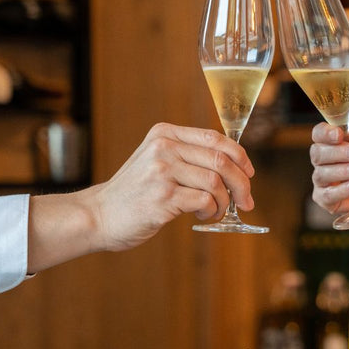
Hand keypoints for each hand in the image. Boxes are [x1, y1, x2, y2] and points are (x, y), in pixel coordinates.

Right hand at [88, 123, 255, 250]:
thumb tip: (236, 167)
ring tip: (217, 210)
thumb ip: (188, 156)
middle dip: (241, 183)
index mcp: (165, 133)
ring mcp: (162, 171)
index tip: (249, 173)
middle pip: (221, 159)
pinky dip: (211, 210)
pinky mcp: (162, 196)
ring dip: (225, 201)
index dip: (240, 156)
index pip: (215, 138)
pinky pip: (205, 200)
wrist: (99, 215)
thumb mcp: (157, 161)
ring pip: (216, 182)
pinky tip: (203, 215)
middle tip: (247, 200)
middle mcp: (163, 147)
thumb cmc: (135, 192)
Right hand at [310, 122, 348, 253]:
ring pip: (320, 174)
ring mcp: (326, 183)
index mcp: (336, 146)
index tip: (339, 134)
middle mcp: (327, 163)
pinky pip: (326, 196)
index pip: (320, 134)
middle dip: (336, 152)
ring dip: (341, 170)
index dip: (325, 133)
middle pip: (317, 153)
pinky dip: (340, 190)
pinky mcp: (329, 202)